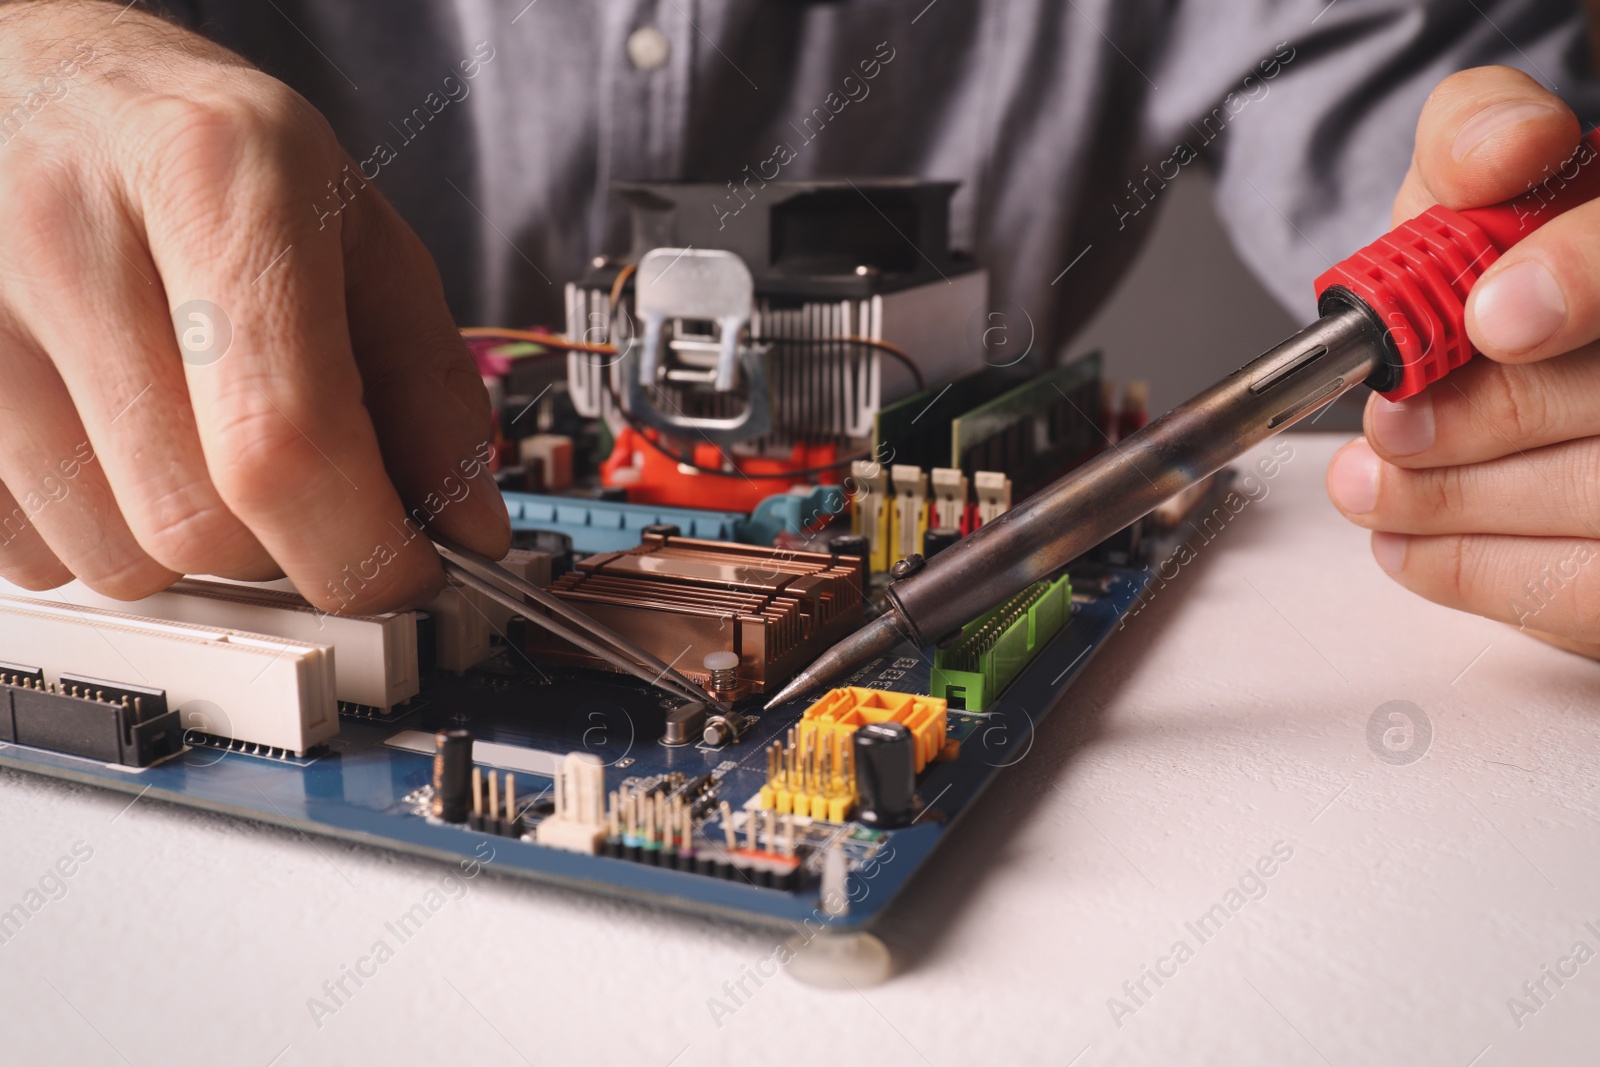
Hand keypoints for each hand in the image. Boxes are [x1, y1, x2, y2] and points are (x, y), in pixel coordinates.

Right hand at [0, 1, 507, 613]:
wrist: (29, 79)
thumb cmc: (196, 148)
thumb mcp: (350, 222)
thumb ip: (424, 376)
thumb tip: (465, 525)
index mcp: (215, 180)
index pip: (284, 440)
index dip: (362, 547)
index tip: (405, 575)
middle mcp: (68, 234)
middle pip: (195, 523)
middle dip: (284, 550)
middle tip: (312, 497)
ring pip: (109, 556)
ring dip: (188, 549)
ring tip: (202, 445)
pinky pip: (28, 553)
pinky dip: (97, 537)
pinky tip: (119, 447)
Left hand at [1326, 65, 1599, 656]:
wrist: (1528, 316)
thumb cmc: (1511, 252)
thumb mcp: (1481, 168)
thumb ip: (1480, 138)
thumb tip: (1503, 155)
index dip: (1584, 276)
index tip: (1491, 317)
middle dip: (1491, 420)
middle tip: (1385, 430)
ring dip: (1461, 505)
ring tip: (1366, 488)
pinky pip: (1585, 593)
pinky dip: (1478, 572)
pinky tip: (1404, 544)